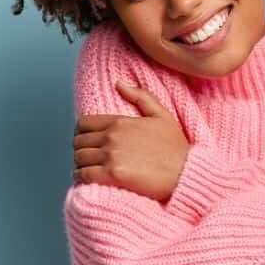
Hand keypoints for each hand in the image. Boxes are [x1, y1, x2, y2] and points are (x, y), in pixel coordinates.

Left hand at [71, 80, 190, 201]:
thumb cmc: (176, 148)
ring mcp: (111, 155)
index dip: (82, 134)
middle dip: (81, 150)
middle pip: (78, 142)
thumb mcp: (162, 116)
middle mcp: (112, 136)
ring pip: (79, 158)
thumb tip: (119, 83)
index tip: (88, 143)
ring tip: (90, 170)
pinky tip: (90, 181)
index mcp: (120, 122)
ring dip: (81, 165)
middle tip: (89, 159)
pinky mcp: (112, 175)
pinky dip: (82, 178)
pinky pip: (84, 174)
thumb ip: (140, 96)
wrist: (186, 174)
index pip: (84, 123)